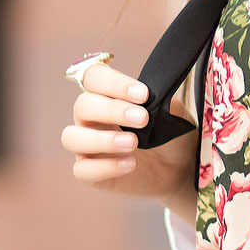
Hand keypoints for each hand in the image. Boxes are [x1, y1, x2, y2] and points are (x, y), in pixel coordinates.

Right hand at [61, 63, 198, 223]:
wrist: (179, 166)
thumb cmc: (170, 132)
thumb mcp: (171, 111)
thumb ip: (158, 99)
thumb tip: (150, 97)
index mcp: (108, 95)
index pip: (95, 77)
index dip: (114, 83)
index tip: (143, 94)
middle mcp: (92, 118)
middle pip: (82, 105)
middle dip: (112, 110)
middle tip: (143, 119)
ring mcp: (87, 146)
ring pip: (71, 138)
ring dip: (102, 139)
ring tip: (133, 143)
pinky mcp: (90, 173)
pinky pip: (82, 170)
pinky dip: (105, 167)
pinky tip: (130, 164)